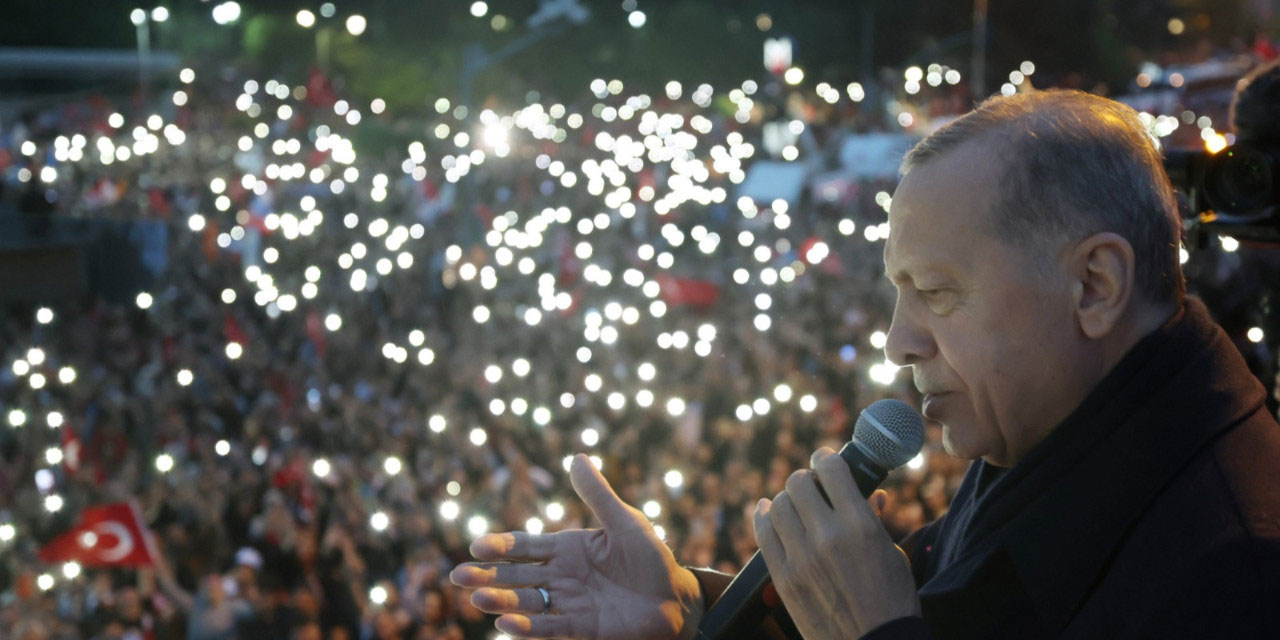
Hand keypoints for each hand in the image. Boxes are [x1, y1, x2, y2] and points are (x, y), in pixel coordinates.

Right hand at [450, 454, 703, 638]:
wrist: (676, 598)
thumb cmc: (651, 558)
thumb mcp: (625, 522)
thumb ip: (598, 495)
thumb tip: (577, 457)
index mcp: (567, 549)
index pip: (525, 547)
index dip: (501, 546)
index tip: (476, 546)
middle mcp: (561, 576)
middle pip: (517, 576)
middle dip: (488, 576)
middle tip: (458, 577)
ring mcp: (569, 603)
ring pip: (527, 602)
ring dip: (501, 601)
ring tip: (478, 599)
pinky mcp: (581, 628)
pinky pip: (550, 627)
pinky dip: (527, 628)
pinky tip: (505, 625)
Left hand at [753, 447, 920, 638]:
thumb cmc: (892, 600)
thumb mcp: (892, 554)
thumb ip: (874, 519)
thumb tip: (871, 493)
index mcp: (860, 525)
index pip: (830, 469)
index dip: (825, 459)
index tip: (825, 460)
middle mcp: (827, 536)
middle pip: (797, 483)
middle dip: (805, 479)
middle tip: (812, 487)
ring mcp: (801, 558)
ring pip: (777, 505)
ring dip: (786, 499)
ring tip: (795, 504)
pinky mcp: (783, 578)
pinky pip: (762, 533)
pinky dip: (762, 516)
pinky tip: (766, 510)